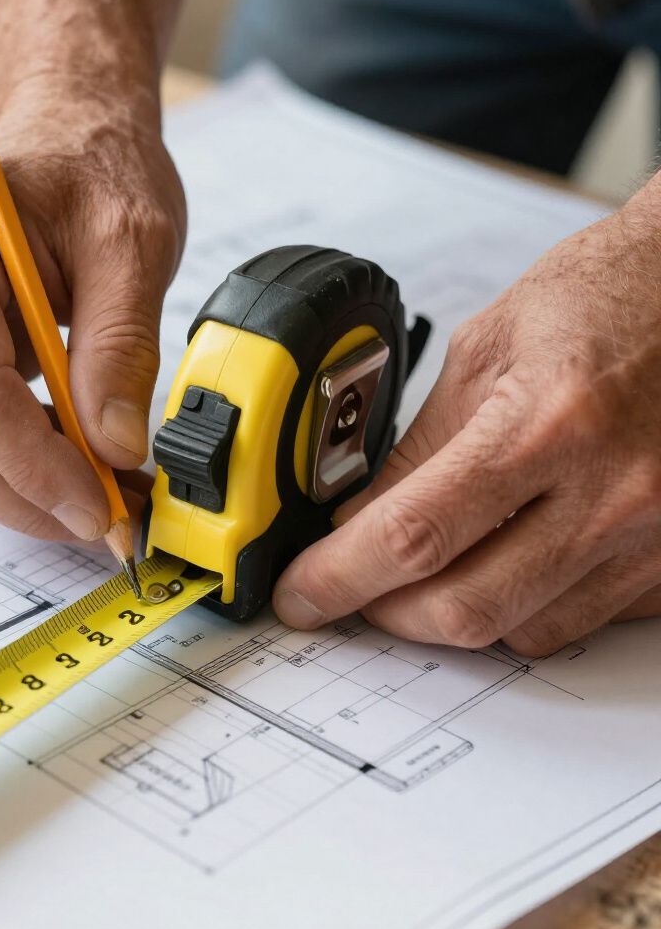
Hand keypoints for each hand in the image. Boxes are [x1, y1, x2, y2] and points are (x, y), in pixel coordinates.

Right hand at [0, 97, 183, 542]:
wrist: (61, 140)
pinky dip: (17, 466)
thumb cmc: (91, 171)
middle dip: (35, 494)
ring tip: (109, 490)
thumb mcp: (132, 242)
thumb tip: (113, 448)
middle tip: (118, 517)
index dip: (37, 466)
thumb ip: (120, 346)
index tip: (103, 509)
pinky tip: (75, 464)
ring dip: (28, 490)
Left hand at [273, 199, 660, 654]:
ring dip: (451, 615)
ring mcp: (653, 535)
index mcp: (548, 423)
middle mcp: (612, 492)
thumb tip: (357, 522)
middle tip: (350, 585)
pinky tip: (498, 562)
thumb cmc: (606, 297)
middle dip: (386, 610)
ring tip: (422, 571)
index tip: (303, 593)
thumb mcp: (487, 352)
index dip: (340, 577)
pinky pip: (578, 621)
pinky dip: (520, 607)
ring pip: (522, 631)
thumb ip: (421, 447)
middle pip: (466, 608)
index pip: (415, 535)